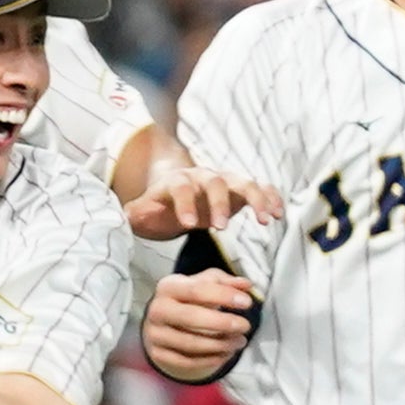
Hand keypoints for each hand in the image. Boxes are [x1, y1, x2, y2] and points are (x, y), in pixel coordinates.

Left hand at [121, 167, 283, 241]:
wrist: (175, 195)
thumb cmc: (159, 207)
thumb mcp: (142, 211)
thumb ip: (134, 214)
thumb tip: (126, 216)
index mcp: (176, 181)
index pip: (180, 186)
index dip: (184, 203)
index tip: (188, 225)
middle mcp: (202, 176)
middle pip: (214, 182)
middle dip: (219, 203)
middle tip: (221, 228)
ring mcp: (225, 181)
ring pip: (243, 182)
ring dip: (256, 199)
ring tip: (266, 221)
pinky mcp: (241, 190)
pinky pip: (261, 188)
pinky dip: (271, 198)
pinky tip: (278, 214)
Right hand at [144, 267, 257, 380]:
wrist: (164, 319)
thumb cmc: (189, 298)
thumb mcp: (205, 282)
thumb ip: (227, 282)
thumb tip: (246, 285)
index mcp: (168, 287)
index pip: (196, 290)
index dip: (223, 296)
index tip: (246, 302)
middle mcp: (157, 310)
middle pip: (191, 317)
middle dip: (222, 323)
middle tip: (245, 326)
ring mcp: (155, 334)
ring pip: (190, 343)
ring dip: (221, 344)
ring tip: (240, 341)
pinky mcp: (158, 354)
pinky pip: (187, 362)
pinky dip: (211, 360)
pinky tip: (226, 353)